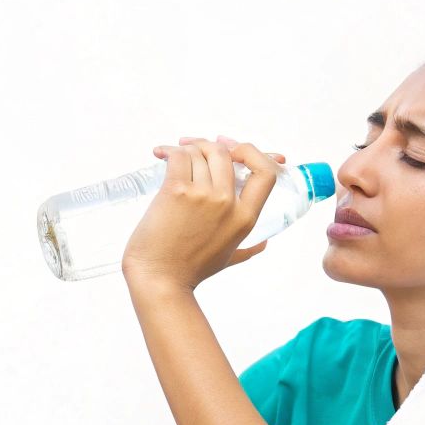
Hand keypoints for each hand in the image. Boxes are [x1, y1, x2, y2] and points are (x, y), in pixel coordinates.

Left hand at [121, 134, 287, 294]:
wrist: (159, 279)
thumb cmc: (190, 270)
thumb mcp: (228, 258)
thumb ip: (248, 249)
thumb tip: (263, 244)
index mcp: (245, 218)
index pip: (265, 173)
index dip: (252, 153)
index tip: (235, 150)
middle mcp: (227, 203)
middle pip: (225, 153)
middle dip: (208, 145)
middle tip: (193, 146)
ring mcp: (202, 196)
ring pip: (199, 152)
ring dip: (186, 148)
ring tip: (173, 154)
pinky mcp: (176, 191)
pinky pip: (178, 156)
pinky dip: (170, 152)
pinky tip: (161, 154)